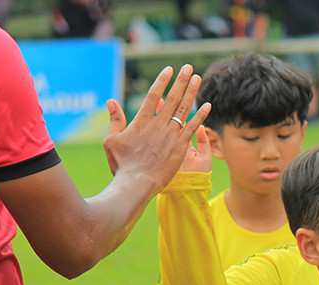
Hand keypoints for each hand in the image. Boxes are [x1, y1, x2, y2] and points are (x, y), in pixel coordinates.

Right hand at [103, 64, 210, 192]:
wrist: (136, 183)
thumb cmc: (122, 164)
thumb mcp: (112, 140)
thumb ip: (115, 120)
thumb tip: (111, 101)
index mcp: (141, 121)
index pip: (154, 96)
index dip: (162, 81)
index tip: (169, 70)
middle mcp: (158, 125)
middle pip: (172, 98)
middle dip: (181, 81)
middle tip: (189, 67)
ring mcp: (170, 135)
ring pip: (184, 110)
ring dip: (192, 93)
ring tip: (198, 78)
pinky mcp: (180, 147)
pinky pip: (193, 128)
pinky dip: (200, 116)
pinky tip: (208, 104)